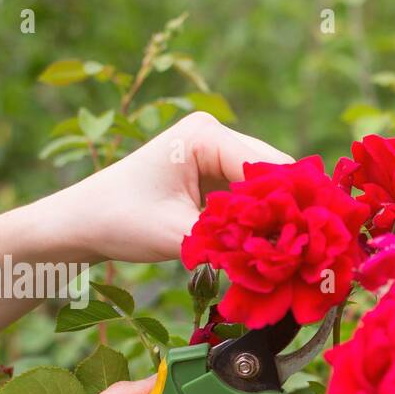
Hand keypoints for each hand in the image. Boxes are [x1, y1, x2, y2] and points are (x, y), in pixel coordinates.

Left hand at [43, 111, 292, 262]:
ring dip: (279, 218)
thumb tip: (281, 258)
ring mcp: (217, 154)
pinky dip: (263, 221)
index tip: (311, 243)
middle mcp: (215, 136)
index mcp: (205, 135)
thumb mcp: (178, 235)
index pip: (267, 167)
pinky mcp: (215, 176)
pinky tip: (276, 246)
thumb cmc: (120, 219)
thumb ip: (231, 242)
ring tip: (297, 252)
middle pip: (274, 173)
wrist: (82, 221)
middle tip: (312, 251)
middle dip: (291, 211)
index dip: (291, 204)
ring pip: (268, 188)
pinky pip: (253, 198)